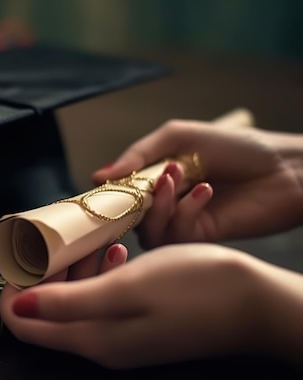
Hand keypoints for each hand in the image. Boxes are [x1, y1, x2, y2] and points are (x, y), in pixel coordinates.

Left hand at [0, 243, 302, 368]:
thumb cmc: (195, 288)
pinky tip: (120, 254)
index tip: (25, 258)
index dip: (13, 291)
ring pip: (73, 303)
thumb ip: (68, 303)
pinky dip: (100, 275)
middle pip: (45, 312)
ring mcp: (119, 337)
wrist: (257, 304)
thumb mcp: (126, 288)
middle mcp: (99, 344)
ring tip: (101, 244)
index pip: (23, 325)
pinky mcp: (137, 325)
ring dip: (76, 270)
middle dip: (47, 275)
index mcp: (90, 338)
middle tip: (69, 244)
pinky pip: (100, 301)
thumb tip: (18, 306)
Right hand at [92, 120, 302, 246]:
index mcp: (155, 180)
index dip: (107, 195)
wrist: (284, 168)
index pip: (118, 195)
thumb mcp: (179, 137)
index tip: (102, 187)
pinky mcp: (200, 239)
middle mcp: (164, 205)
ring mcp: (182, 223)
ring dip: (159, 207)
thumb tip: (98, 175)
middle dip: (131, 203)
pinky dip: (184, 213)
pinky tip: (204, 191)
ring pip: (148, 233)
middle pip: (127, 220)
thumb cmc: (236, 147)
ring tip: (177, 180)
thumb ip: (139, 154)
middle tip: (146, 183)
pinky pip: (175, 236)